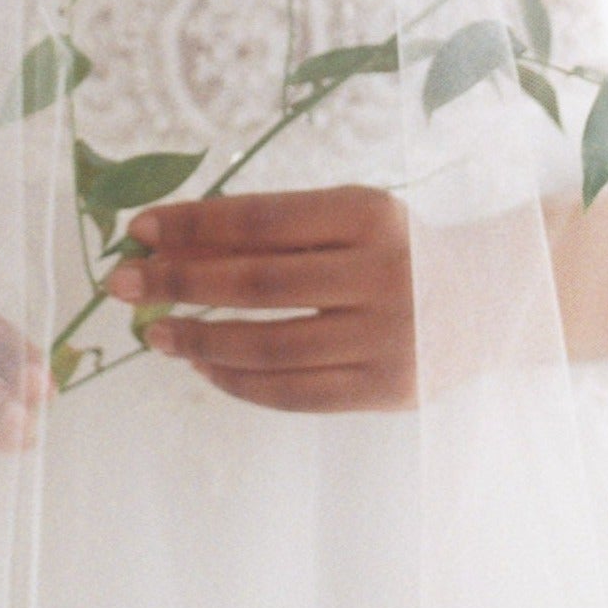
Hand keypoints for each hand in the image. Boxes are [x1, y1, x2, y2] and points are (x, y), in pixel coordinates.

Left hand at [105, 186, 415, 412]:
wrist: (485, 301)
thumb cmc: (392, 250)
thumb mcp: (349, 216)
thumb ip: (277, 227)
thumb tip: (172, 242)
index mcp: (368, 214)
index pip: (261, 220)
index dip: (192, 224)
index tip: (139, 229)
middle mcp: (381, 273)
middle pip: (258, 283)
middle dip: (179, 282)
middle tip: (122, 283)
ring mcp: (386, 337)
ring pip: (270, 346)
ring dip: (200, 340)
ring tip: (155, 333)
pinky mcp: (385, 390)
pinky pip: (294, 392)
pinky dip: (239, 381)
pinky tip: (204, 366)